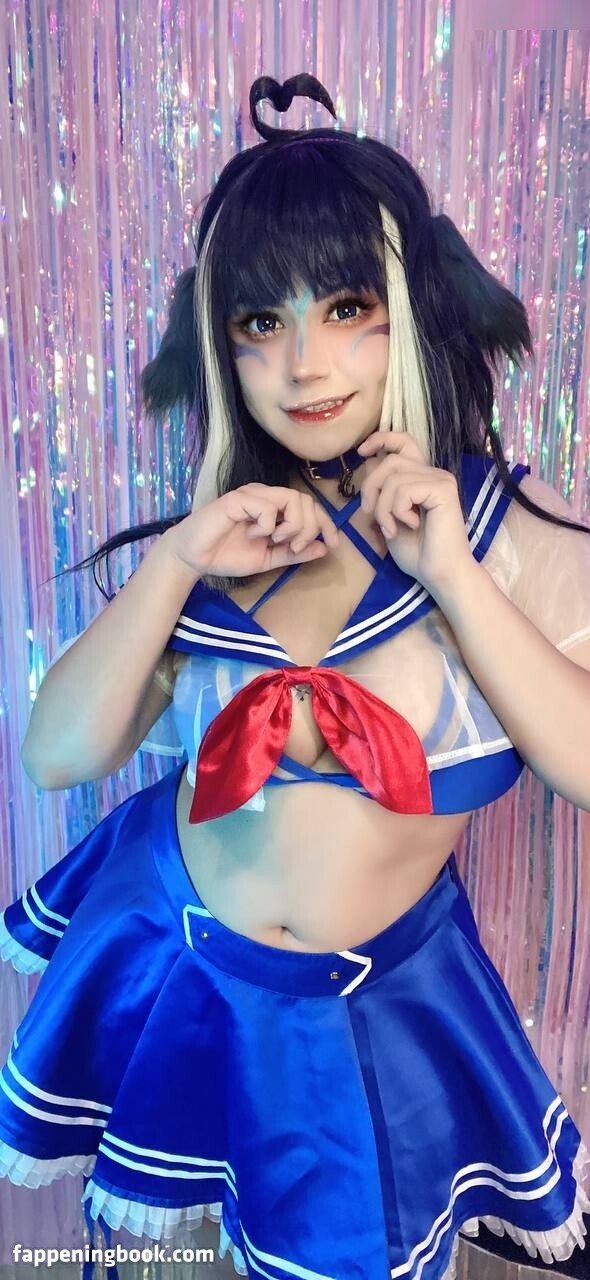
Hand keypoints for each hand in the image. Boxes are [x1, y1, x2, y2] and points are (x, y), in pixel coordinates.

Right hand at [164, 483, 339, 579]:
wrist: (194, 558)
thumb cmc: (227, 555)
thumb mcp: (268, 559)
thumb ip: (294, 553)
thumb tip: (324, 549)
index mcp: (274, 507)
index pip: (310, 506)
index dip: (326, 524)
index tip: (334, 544)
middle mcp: (266, 496)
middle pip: (306, 500)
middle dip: (309, 528)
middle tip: (293, 547)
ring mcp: (252, 495)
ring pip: (292, 499)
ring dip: (293, 525)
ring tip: (276, 540)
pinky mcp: (238, 499)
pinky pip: (268, 506)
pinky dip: (268, 525)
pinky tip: (253, 534)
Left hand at [357, 431, 473, 593]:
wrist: (439, 573)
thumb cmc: (417, 552)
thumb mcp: (389, 517)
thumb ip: (382, 491)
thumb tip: (369, 462)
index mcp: (422, 478)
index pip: (403, 442)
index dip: (381, 440)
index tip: (362, 451)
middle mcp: (434, 474)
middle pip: (390, 461)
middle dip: (371, 487)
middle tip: (368, 513)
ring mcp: (440, 480)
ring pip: (393, 477)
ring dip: (382, 507)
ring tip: (390, 528)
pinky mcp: (443, 489)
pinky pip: (404, 489)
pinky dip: (396, 510)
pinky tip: (409, 526)